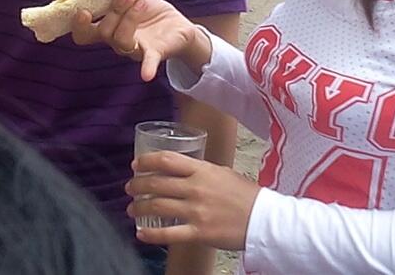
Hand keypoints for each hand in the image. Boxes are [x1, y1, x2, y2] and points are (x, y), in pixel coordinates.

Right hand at [70, 0, 209, 81]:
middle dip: (112, 12)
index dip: (78, 26)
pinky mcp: (154, 52)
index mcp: (107, 27)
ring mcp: (134, 48)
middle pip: (103, 32)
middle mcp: (115, 41)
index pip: (84, 34)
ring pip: (121, 40)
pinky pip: (148, 62)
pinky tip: (145, 75)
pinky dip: (146, 68)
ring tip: (140, 2)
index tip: (82, 10)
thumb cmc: (147, 10)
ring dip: (129, 19)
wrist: (176, 25)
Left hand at [126, 152, 259, 250]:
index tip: (136, 165)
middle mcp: (196, 188)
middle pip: (156, 183)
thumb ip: (202, 171)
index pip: (166, 160)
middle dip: (137, 186)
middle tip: (129, 188)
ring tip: (131, 209)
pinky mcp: (199, 232)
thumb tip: (184, 169)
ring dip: (139, 207)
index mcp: (202, 170)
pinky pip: (169, 233)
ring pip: (158, 206)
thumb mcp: (223, 173)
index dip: (146, 161)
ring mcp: (196, 211)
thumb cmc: (246, 195)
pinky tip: (141, 234)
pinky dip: (151, 234)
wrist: (264, 220)